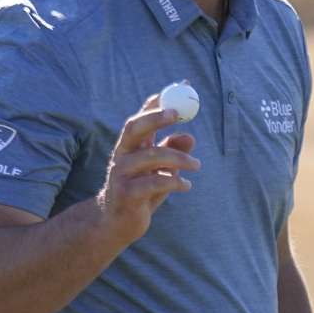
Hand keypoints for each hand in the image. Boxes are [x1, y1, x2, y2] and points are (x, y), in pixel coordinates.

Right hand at [96, 95, 199, 243]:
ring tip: (197, 165)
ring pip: (152, 156)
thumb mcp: (159, 170)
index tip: (180, 88)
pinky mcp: (126, 195)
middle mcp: (121, 155)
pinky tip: (186, 186)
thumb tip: (190, 136)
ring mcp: (121, 174)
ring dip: (180, 158)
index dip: (158, 101)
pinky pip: (155, 182)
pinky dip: (175, 181)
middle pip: (135, 127)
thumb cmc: (140, 192)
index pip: (141, 116)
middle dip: (156, 117)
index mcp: (129, 146)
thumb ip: (172, 152)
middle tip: (179, 114)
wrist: (116, 224)